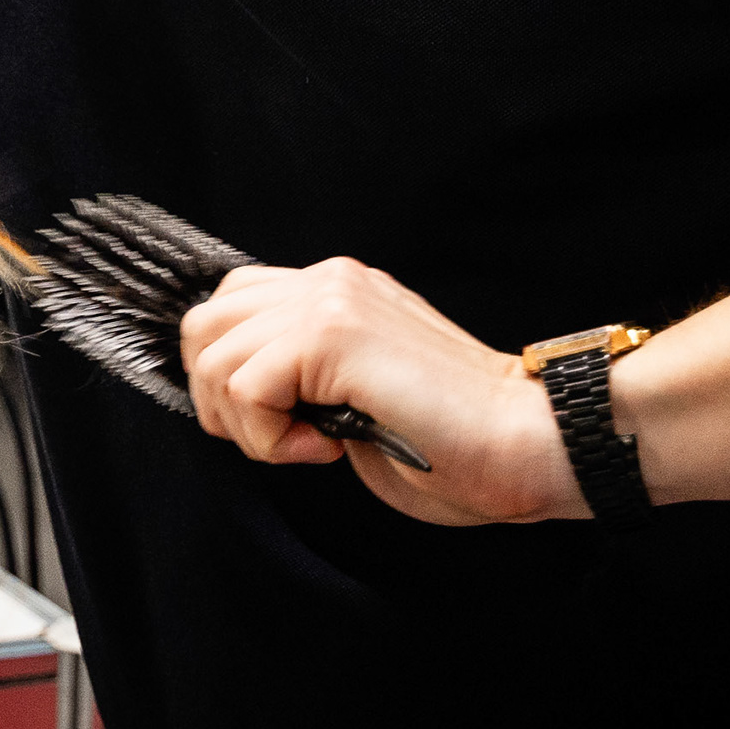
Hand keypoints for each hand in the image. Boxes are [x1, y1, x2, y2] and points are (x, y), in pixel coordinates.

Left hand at [175, 258, 583, 526]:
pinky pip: (244, 387)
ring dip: (247, 424)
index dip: (227, 375)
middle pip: (204, 325)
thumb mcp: (353, 393)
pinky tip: (325, 447)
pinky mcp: (330, 334)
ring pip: (213, 356)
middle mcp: (328, 281)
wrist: (525, 444)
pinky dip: (268, 438)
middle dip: (219, 399)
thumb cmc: (453, 441)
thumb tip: (237, 392)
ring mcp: (328, 300)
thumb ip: (302, 373)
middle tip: (278, 440)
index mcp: (336, 290)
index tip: (274, 426)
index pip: (231, 306)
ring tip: (310, 444)